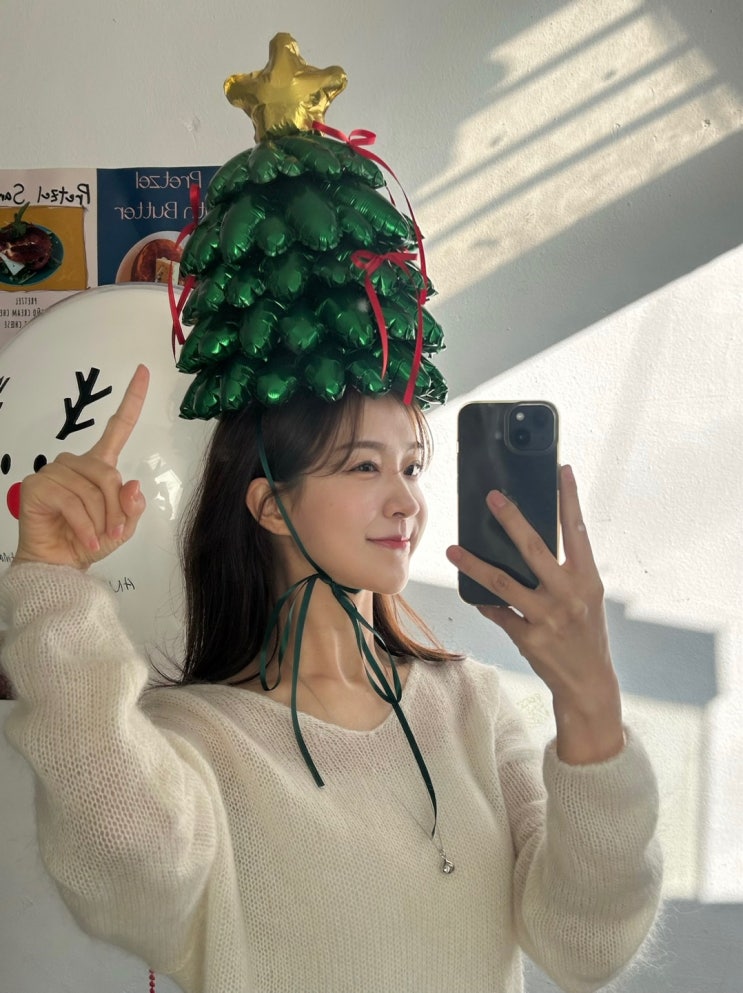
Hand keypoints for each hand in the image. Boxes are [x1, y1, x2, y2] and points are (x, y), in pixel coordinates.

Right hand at [14, 365, 149, 569]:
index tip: (143, 371)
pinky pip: (72, 501)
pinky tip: (87, 540)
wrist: (60, 566)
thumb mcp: (123, 526)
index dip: (132, 400)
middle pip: (109, 473)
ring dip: (101, 520)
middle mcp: (76, 463)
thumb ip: (132, 506)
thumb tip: (133, 484)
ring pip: (92, 489)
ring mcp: (54, 471)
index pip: (118, 427)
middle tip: (114, 532)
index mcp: (100, 465)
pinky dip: (86, 526)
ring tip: (98, 538)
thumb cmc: (90, 542)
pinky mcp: (37, 485)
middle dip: (116, 508)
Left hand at [446, 465, 623, 762]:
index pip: (577, 531)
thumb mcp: (585, 597)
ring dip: (474, 565)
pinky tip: (471, 593)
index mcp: (587, 579)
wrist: (589, 683)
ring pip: (503, 583)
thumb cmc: (585, 633)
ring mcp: (547, 618)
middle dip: (511, 520)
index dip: (570, 499)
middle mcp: (569, 595)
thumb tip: (528, 540)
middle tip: (491, 497)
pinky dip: (484, 603)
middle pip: (534, 549)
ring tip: (453, 550)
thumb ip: (564, 571)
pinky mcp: (529, 638)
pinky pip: (497, 613)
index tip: (562, 470)